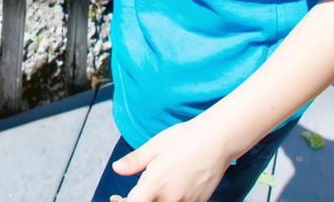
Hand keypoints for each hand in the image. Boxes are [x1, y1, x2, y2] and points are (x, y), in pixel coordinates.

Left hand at [111, 121, 233, 201]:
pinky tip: (168, 192)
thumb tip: (116, 169)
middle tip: (128, 197)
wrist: (217, 140)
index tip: (116, 197)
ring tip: (149, 193)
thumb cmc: (185, 139)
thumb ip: (135, 161)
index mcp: (155, 185)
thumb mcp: (155, 145)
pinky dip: (168, 201)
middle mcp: (171, 199)